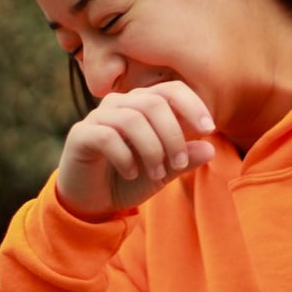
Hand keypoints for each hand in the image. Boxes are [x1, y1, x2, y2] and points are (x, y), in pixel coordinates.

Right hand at [55, 81, 216, 221]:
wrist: (94, 202)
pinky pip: (107, 136)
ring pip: (133, 119)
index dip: (193, 105)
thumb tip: (210, 148)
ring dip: (152, 150)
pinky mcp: (81, 134)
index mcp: (145, 104)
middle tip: (180, 163)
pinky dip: (125, 158)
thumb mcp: (166, 171)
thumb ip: (186, 159)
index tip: (209, 130)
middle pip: (154, 103)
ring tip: (157, 174)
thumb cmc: (132, 178)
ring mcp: (98, 116)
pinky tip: (130, 174)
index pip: (172, 90)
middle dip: (173, 135)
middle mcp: (122, 103)